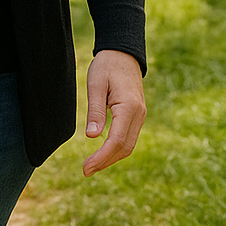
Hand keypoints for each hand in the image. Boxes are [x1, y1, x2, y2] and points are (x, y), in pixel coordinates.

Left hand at [83, 48, 145, 175]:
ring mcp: (140, 116)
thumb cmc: (106, 66)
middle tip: (85, 171)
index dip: (101, 157)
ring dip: (111, 158)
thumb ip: (95, 111)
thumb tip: (92, 137)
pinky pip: (129, 137)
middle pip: (125, 148)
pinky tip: (103, 153)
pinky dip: (116, 149)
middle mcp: (138, 115)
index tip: (86, 167)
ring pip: (128, 145)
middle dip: (105, 162)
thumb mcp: (95, 84)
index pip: (117, 141)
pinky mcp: (137, 115)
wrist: (123, 54)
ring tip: (92, 165)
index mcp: (129, 108)